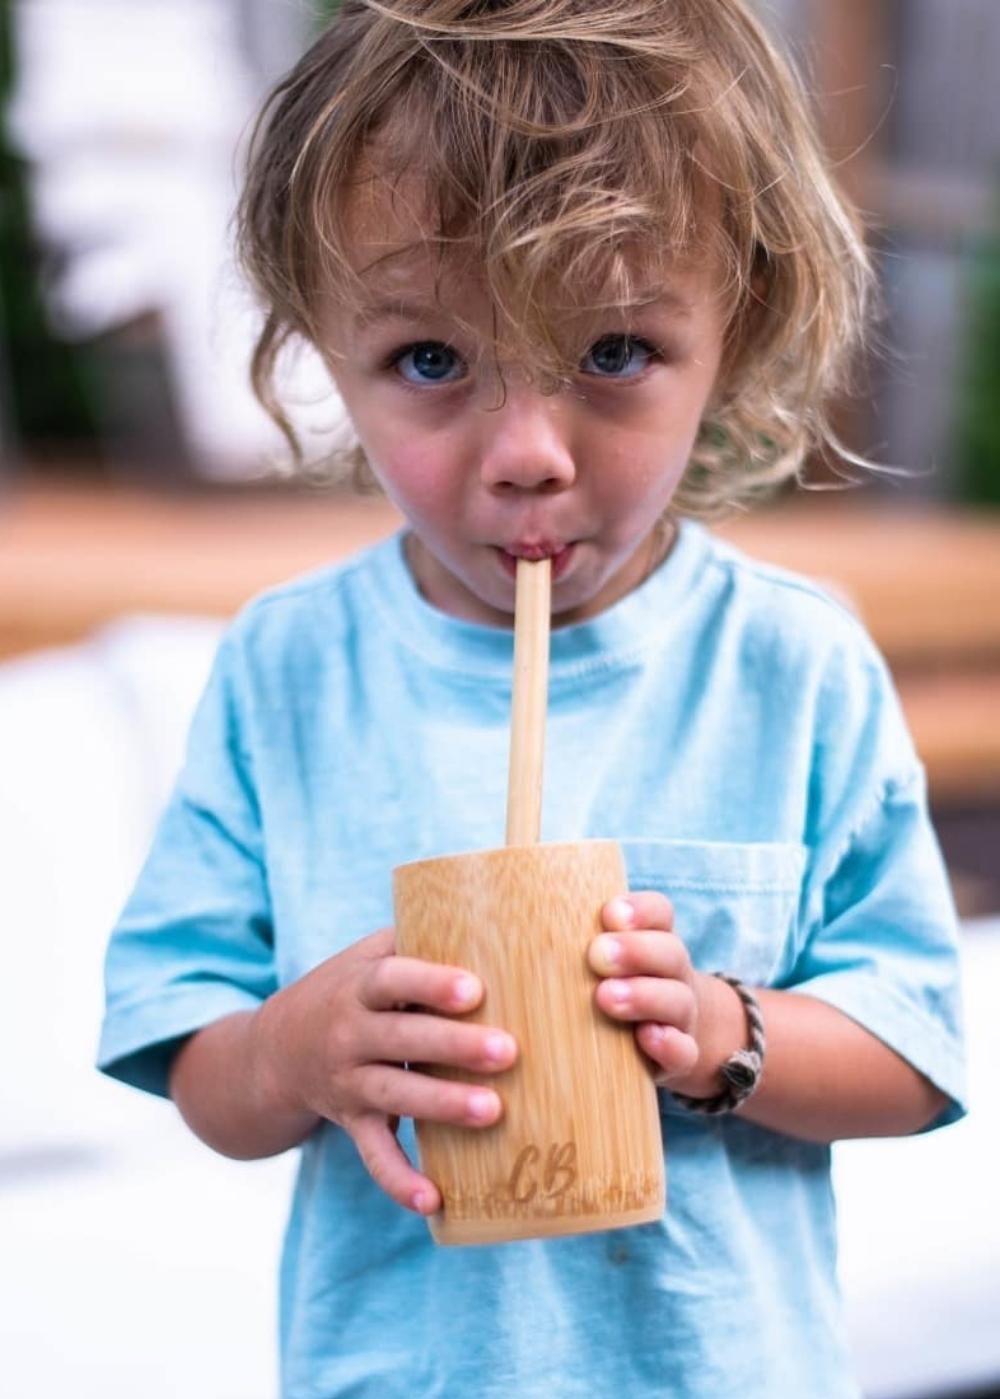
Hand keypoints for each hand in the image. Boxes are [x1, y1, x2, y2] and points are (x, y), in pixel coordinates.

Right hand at [251, 930, 517, 1214]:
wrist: (274, 1049)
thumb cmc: (351, 990)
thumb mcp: (370, 956)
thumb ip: (421, 939)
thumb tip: (500, 922)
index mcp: (359, 986)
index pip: (392, 979)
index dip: (430, 984)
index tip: (473, 989)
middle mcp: (349, 1034)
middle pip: (402, 1039)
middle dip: (454, 1046)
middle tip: (508, 1051)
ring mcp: (348, 1082)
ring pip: (396, 1094)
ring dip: (442, 1105)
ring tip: (492, 1112)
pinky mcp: (352, 1122)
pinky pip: (374, 1155)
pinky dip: (400, 1181)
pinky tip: (433, 1201)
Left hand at [587, 893, 742, 1096]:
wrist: (668, 1038)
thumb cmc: (613, 987)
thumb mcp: (599, 961)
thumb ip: (573, 942)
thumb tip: (523, 928)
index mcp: (654, 940)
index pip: (659, 913)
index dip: (640, 911)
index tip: (609, 914)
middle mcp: (673, 974)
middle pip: (669, 953)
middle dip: (635, 951)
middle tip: (597, 954)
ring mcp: (681, 1016)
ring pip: (677, 1000)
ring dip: (644, 996)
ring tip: (606, 997)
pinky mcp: (680, 1056)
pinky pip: (685, 1051)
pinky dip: (669, 1044)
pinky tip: (647, 1037)